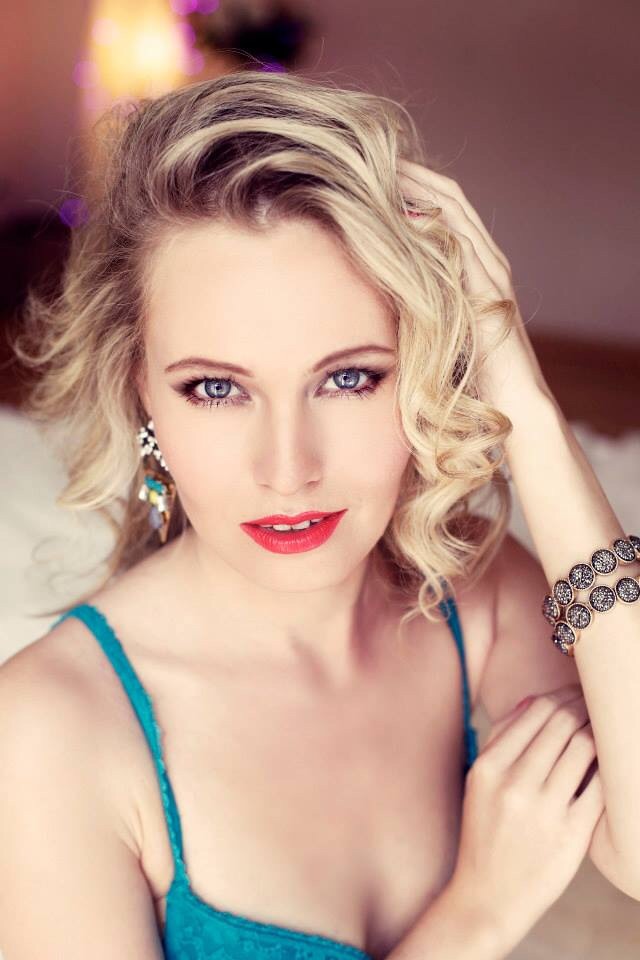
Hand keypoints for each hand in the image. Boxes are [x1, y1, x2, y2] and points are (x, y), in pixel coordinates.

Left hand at [397, 159, 552, 414]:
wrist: (512, 400)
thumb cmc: (475, 371)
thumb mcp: (441, 324)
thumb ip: (422, 299)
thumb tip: (383, 285)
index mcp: (477, 264)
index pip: (446, 208)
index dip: (414, 185)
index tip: (376, 170)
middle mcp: (488, 260)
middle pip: (451, 199)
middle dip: (414, 176)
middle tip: (374, 158)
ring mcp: (492, 274)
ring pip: (456, 216)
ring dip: (420, 192)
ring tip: (384, 175)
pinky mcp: (489, 294)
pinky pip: (461, 250)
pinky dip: (434, 230)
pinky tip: (405, 219)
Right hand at [449, 681, 603, 954]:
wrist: (487, 897)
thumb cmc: (486, 832)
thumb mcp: (479, 783)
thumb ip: (501, 738)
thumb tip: (534, 700)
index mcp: (488, 767)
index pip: (536, 711)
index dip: (563, 696)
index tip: (576, 694)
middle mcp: (513, 785)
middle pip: (562, 724)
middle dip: (584, 707)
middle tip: (596, 704)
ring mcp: (543, 811)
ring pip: (584, 748)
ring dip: (598, 732)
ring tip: (604, 729)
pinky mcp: (570, 835)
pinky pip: (597, 786)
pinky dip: (606, 768)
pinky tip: (608, 764)